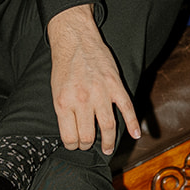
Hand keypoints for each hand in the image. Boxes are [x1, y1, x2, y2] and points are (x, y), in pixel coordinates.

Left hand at [47, 4, 139, 154]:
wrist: (75, 40)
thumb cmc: (64, 66)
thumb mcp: (55, 91)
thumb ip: (64, 111)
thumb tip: (72, 132)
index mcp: (64, 103)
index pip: (70, 137)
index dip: (72, 146)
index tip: (74, 146)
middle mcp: (82, 100)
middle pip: (88, 135)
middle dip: (87, 145)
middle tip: (88, 146)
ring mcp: (100, 93)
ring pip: (107, 126)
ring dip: (108, 141)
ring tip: (107, 148)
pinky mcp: (115, 85)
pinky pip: (126, 108)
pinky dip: (132, 123)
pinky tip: (135, 134)